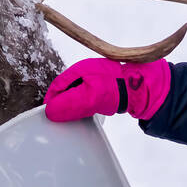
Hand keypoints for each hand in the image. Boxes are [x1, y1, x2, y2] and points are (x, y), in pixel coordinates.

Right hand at [44, 58, 170, 121]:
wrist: (139, 89)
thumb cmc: (115, 88)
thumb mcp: (88, 97)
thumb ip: (69, 104)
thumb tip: (51, 111)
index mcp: (79, 70)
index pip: (58, 85)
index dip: (51, 100)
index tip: (48, 112)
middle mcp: (86, 72)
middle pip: (66, 89)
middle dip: (61, 102)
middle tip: (58, 116)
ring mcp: (96, 78)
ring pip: (77, 93)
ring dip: (73, 104)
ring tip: (72, 116)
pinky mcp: (104, 86)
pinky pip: (88, 96)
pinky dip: (84, 104)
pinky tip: (88, 113)